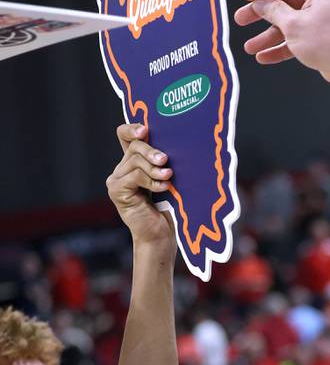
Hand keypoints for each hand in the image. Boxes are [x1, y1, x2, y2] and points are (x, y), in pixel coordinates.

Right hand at [107, 124, 174, 246]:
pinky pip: (134, 177)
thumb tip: (177, 142)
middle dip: (150, 150)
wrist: (161, 235)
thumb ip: (165, 163)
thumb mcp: (169, 179)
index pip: (125, 136)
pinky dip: (150, 180)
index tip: (145, 129)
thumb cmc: (170, 208)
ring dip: (153, 167)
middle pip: (133, 147)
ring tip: (168, 175)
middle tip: (164, 159)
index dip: (132, 128)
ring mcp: (116, 180)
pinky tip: (164, 186)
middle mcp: (122, 169)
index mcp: (134, 162)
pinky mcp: (116, 191)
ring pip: (134, 161)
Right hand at [235, 0, 329, 84]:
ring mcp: (325, 15)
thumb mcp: (293, 24)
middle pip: (285, 2)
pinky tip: (264, 57)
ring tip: (249, 48)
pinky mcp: (324, 34)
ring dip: (269, 35)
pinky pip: (299, 36)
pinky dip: (283, 46)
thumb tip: (259, 4)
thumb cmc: (328, 41)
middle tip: (240, 21)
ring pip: (290, 22)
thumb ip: (272, 11)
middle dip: (262, 15)